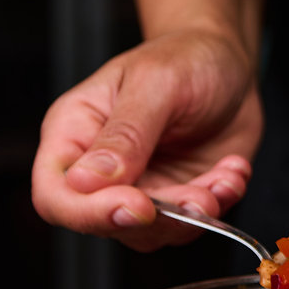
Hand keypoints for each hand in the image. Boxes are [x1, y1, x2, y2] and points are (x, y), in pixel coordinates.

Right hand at [30, 28, 261, 250]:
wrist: (229, 61)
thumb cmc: (184, 56)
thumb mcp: (155, 83)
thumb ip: (125, 133)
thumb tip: (85, 181)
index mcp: (74, 132)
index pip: (55, 194)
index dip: (89, 212)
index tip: (138, 207)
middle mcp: (100, 168)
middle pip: (106, 223)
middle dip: (161, 217)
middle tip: (201, 196)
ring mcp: (140, 186)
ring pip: (153, 232)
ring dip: (195, 214)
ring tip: (225, 177)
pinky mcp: (177, 195)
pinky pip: (192, 222)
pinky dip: (219, 203)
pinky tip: (233, 170)